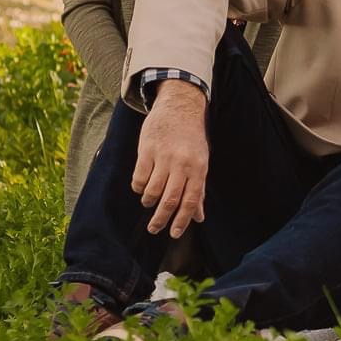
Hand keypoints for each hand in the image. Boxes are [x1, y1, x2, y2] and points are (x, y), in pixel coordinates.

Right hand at [132, 81, 209, 237]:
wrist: (180, 106)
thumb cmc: (192, 139)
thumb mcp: (201, 162)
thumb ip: (198, 190)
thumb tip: (199, 218)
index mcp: (198, 168)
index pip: (190, 200)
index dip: (182, 220)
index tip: (174, 234)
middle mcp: (182, 164)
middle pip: (170, 199)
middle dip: (161, 219)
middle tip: (155, 229)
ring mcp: (163, 156)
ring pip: (153, 190)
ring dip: (149, 201)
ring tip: (149, 203)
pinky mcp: (147, 149)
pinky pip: (139, 177)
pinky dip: (139, 187)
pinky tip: (141, 187)